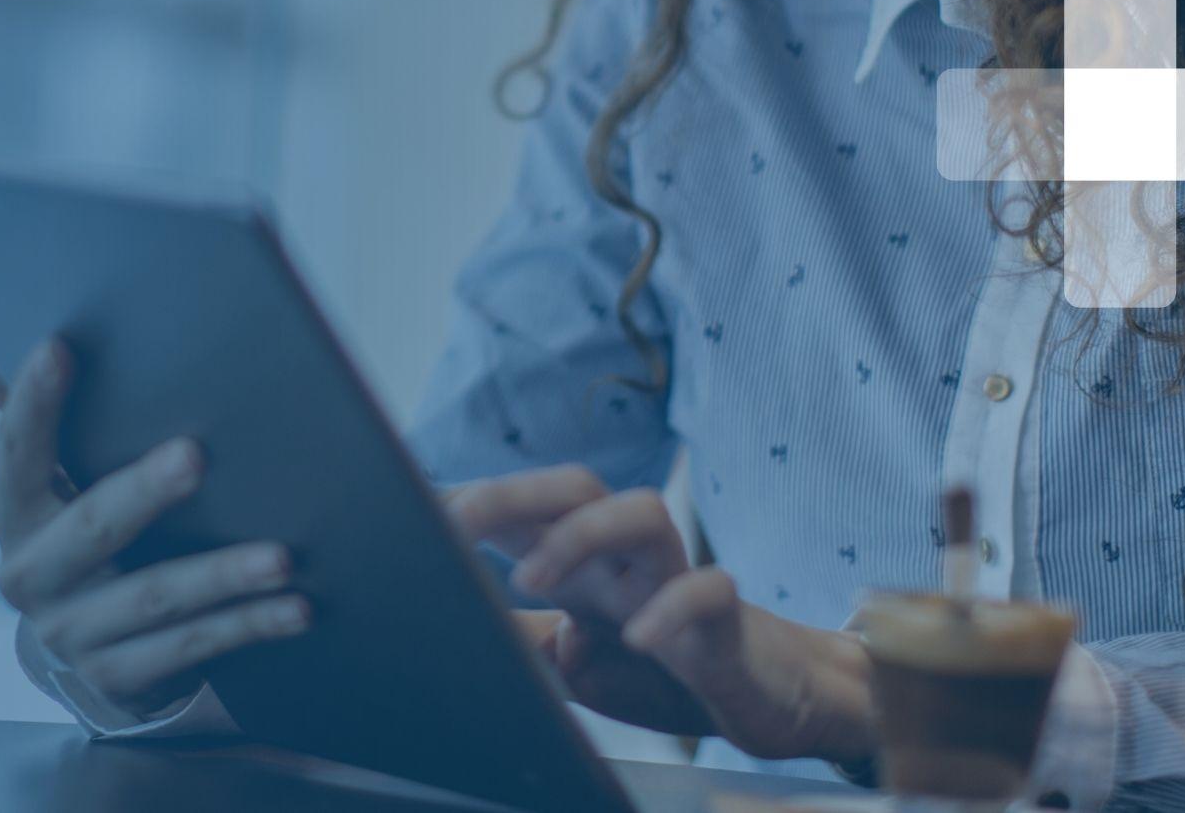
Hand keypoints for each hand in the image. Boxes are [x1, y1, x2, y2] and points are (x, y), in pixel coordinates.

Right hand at [0, 339, 309, 717]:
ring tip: (281, 557)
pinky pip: (189, 648)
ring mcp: (71, 632)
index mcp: (12, 513)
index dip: (32, 402)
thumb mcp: (51, 488)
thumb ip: (31, 430)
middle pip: (92, 529)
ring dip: (222, 575)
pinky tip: (294, 608)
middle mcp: (30, 575)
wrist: (83, 649)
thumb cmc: (78, 535)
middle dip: (143, 492)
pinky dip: (246, 626)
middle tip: (195, 455)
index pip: (17, 451)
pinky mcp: (114, 676)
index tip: (60, 348)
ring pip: (155, 597)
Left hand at [446, 465, 874, 765]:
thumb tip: (467, 625)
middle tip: (454, 523)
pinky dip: (670, 610)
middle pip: (577, 488)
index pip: (526, 512)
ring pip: (642, 513)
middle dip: (512, 493)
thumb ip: (526, 646)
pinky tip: (639, 639)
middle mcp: (627, 561)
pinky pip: (707, 592)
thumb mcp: (577, 667)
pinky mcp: (728, 622)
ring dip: (580, 536)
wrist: (768, 694)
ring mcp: (677, 582)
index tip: (417, 510)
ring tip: (531, 579)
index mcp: (585, 568)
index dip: (472, 503)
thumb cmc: (664, 670)